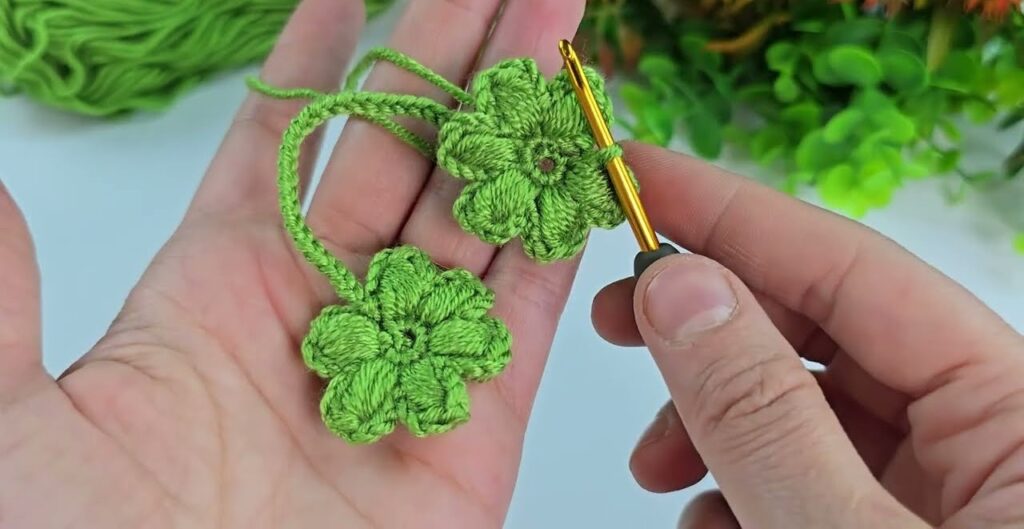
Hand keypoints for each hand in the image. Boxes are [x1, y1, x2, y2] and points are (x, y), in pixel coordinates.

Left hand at [0, 1, 588, 526]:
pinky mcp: (477, 430)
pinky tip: (578, 156)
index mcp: (219, 290)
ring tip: (555, 26)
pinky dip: (556, 234)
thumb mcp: (19, 429)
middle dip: (452, 57)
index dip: (320, 55)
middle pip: (403, 156)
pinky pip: (525, 313)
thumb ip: (6, 304)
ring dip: (517, 123)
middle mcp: (325, 313)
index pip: (284, 142)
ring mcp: (408, 365)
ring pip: (476, 217)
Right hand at [592, 143, 1023, 527]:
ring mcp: (937, 491)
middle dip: (704, 327)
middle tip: (615, 318)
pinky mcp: (890, 528)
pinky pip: (804, 477)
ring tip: (656, 465)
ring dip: (709, 423)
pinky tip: (705, 518)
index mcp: (1015, 411)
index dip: (734, 213)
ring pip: (799, 408)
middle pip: (819, 331)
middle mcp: (983, 437)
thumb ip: (765, 416)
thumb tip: (678, 288)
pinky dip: (736, 486)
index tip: (636, 176)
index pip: (854, 268)